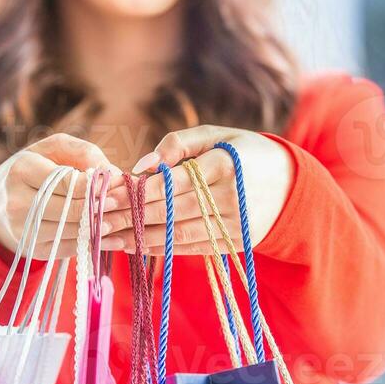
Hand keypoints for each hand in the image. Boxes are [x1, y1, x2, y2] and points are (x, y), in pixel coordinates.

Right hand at [0, 134, 121, 256]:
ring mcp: (23, 230)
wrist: (1, 201)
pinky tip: (113, 237)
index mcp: (22, 170)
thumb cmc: (37, 167)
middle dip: (101, 208)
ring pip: (71, 231)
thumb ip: (84, 153)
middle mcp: (17, 202)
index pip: (64, 182)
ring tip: (125, 220)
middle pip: (69, 210)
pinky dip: (94, 243)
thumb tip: (114, 175)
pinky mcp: (33, 249)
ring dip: (102, 228)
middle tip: (125, 204)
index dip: (93, 185)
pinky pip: (69, 247)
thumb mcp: (54, 149)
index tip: (117, 184)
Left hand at [99, 127, 293, 254]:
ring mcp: (231, 225)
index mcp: (225, 164)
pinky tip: (130, 245)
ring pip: (175, 235)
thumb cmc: (245, 153)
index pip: (173, 182)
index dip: (136, 191)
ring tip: (104, 236)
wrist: (291, 187)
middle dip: (127, 216)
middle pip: (169, 211)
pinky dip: (157, 248)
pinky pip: (187, 248)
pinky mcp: (230, 244)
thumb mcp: (218, 135)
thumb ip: (178, 143)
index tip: (104, 195)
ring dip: (136, 237)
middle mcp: (229, 198)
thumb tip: (141, 166)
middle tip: (93, 219)